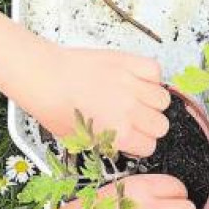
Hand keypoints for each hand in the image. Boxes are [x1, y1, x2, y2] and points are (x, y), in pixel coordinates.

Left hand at [30, 45, 171, 156]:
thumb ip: (109, 144)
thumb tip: (126, 143)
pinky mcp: (128, 62)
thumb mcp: (80, 141)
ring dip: (151, 101)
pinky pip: (155, 71)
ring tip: (134, 98)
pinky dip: (150, 76)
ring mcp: (131, 84)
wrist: (45, 78)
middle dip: (148, 125)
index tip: (131, 137)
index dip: (139, 143)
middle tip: (133, 119)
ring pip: (163, 99)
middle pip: (161, 125)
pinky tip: (136, 80)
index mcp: (119, 134)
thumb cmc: (55, 108)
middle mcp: (130, 110)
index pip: (150, 146)